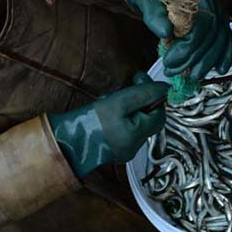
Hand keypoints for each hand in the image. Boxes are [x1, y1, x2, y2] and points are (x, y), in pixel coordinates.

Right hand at [47, 72, 168, 177]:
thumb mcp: (119, 101)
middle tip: (120, 92)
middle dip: (137, 102)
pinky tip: (104, 115)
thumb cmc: (91, 122)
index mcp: (139, 135)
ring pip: (134, 125)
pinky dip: (118, 120)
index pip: (159, 113)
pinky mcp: (112, 151)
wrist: (66, 142)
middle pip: (147, 119)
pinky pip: (123, 132)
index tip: (138, 80)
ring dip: (127, 110)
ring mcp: (123, 151)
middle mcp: (135, 147)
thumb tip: (165, 88)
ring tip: (108, 102)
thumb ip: (144, 93)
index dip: (152, 95)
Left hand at [128, 0, 231, 79]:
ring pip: (220, 41)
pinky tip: (220, 69)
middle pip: (210, 38)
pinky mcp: (220, 20)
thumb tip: (165, 33)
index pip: (198, 29)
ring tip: (192, 77)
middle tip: (174, 73)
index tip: (168, 63)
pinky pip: (227, 39)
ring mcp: (219, 12)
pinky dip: (225, 55)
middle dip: (192, 60)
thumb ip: (156, 16)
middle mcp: (213, 4)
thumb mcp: (149, 3)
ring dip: (207, 63)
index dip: (185, 50)